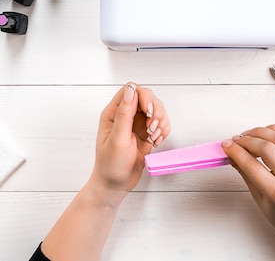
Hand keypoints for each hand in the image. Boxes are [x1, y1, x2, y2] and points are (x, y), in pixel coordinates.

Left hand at [88, 83, 170, 203]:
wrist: (115, 185)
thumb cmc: (111, 165)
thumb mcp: (117, 139)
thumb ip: (124, 114)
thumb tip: (131, 90)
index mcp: (113, 113)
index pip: (132, 89)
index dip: (144, 97)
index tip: (149, 113)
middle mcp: (125, 115)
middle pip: (148, 97)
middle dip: (156, 111)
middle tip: (152, 129)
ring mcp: (137, 124)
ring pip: (157, 109)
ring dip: (161, 122)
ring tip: (153, 137)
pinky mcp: (146, 133)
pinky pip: (161, 123)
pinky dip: (163, 130)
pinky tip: (156, 142)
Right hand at [221, 125, 274, 237]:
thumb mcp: (259, 200)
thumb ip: (246, 175)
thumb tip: (233, 156)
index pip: (252, 165)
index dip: (236, 152)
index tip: (226, 146)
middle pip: (267, 148)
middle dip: (247, 140)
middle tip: (235, 140)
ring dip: (261, 132)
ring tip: (248, 135)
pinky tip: (265, 133)